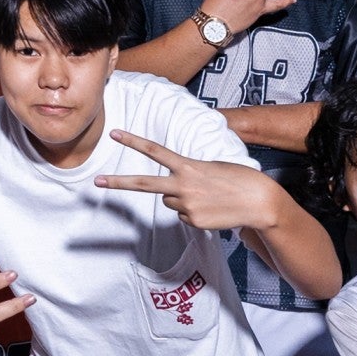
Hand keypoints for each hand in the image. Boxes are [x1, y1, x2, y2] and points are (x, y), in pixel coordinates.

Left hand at [96, 130, 285, 231]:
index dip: (133, 141)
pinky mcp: (194, 221)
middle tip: (96, 182)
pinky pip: (185, 217)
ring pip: (171, 202)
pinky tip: (214, 209)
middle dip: (118, 183)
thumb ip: (186, 176)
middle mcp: (183, 185)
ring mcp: (187, 205)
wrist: (260, 202)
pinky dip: (196, 213)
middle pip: (144, 184)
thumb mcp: (210, 168)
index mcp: (187, 166)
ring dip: (184, 199)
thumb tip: (172, 197)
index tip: (114, 133)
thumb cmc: (237, 179)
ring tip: (209, 196)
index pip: (155, 150)